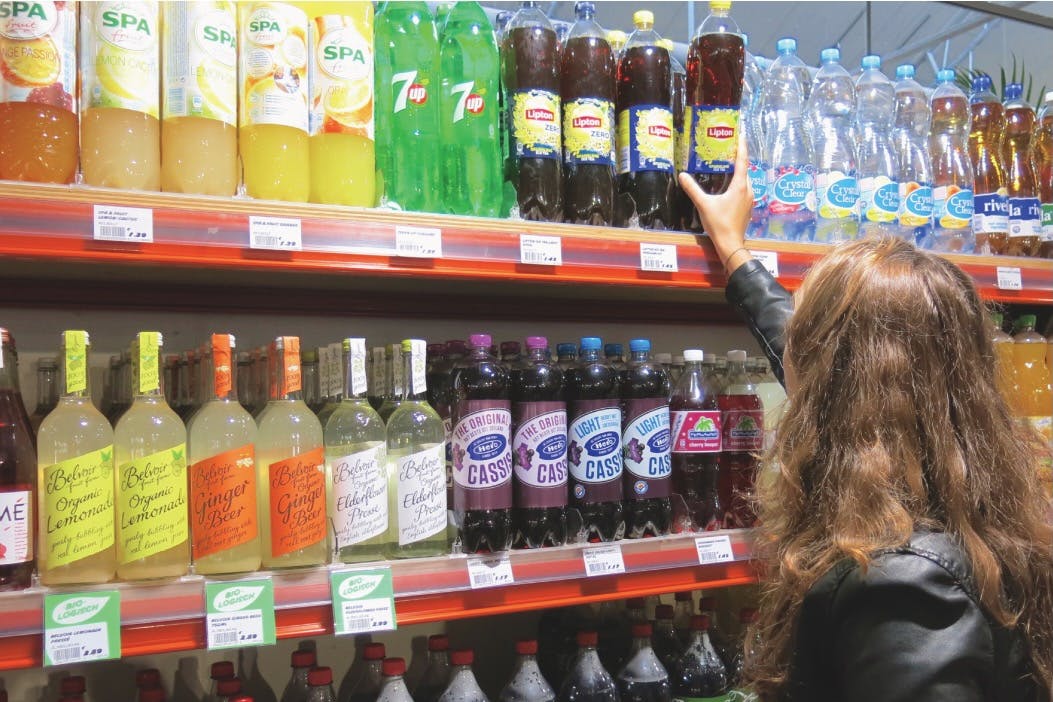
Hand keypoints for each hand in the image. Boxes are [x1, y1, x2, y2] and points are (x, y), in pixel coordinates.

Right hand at [678, 136, 752, 274]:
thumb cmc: (719, 223)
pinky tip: (729, 186)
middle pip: (745, 170)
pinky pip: (744, 190)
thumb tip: (682, 175)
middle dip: (739, 158)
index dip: (741, 146)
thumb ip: (693, 189)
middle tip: (729, 148)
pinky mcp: (747, 208)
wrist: (731, 244)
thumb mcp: (703, 204)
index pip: (742, 161)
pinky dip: (738, 183)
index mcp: (740, 186)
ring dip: (739, 172)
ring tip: (728, 165)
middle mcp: (748, 190)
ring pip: (745, 180)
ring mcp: (750, 200)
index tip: (740, 134)